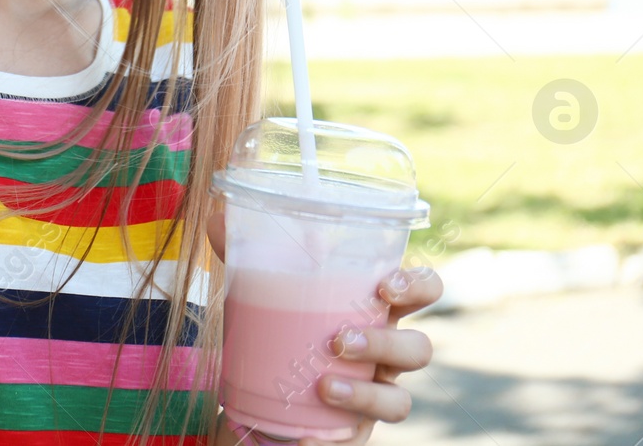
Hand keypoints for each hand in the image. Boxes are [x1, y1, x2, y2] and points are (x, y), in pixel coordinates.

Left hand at [208, 211, 442, 444]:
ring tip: (322, 386)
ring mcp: (373, 395)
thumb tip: (218, 220)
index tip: (385, 287)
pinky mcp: (351, 433)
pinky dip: (330, 443)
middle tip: (338, 340)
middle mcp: (385, 354)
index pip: (424, 290)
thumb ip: (246, 252)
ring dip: (364, 395)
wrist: (258, 394)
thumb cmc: (279, 327)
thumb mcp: (263, 289)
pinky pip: (354, 443)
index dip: (420, 286)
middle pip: (418, 350)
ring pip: (399, 402)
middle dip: (387, 345)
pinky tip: (302, 440)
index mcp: (374, 308)